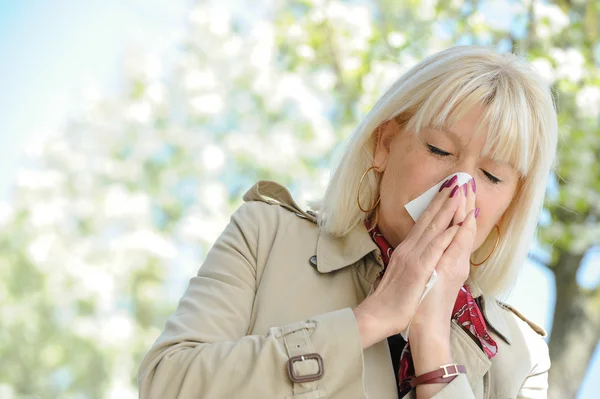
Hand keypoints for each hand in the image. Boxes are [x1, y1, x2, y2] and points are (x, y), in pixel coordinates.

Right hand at [353, 176, 466, 348]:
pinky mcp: (419, 270)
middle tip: (457, 178)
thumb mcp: (403, 274)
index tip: (449, 188)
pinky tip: (456, 224)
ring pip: (433, 228)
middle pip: (429, 218)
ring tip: (459, 190)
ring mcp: (414, 258)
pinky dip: (446, 235)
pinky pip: (435, 249)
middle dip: (444, 198)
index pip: (425, 223)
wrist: (379, 315)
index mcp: (408, 250)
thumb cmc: (393, 299)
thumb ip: (411, 259)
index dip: (437, 204)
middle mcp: (410, 249)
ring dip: (447, 208)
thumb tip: (419, 250)